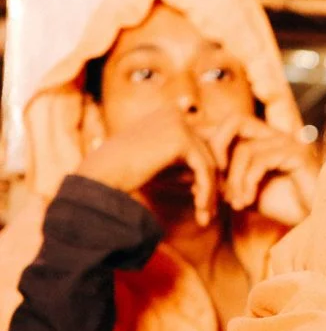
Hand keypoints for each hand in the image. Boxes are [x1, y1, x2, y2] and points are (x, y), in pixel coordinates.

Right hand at [77, 107, 218, 225]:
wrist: (100, 176)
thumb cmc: (127, 174)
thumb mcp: (164, 165)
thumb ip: (188, 163)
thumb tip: (219, 171)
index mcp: (169, 114)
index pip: (203, 142)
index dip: (207, 171)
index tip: (203, 199)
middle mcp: (176, 113)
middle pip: (210, 151)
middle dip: (213, 183)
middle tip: (209, 211)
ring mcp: (179, 124)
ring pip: (211, 162)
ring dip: (210, 192)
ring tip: (205, 216)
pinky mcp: (181, 139)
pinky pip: (205, 169)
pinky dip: (206, 191)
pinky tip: (201, 209)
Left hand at [203, 115, 316, 225]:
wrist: (315, 222)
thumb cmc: (284, 207)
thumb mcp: (246, 193)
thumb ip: (225, 183)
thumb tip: (193, 179)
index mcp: (264, 140)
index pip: (229, 125)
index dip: (210, 144)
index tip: (199, 174)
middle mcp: (276, 136)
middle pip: (236, 120)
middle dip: (216, 147)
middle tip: (211, 177)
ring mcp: (288, 143)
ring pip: (245, 149)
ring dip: (234, 180)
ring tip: (236, 204)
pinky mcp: (297, 155)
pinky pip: (260, 160)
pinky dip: (248, 183)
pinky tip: (247, 202)